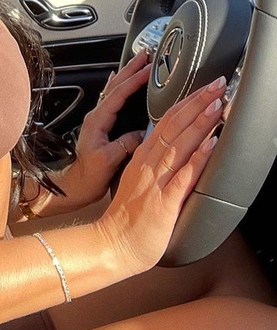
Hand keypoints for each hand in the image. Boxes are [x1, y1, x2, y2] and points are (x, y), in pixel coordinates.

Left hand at [34, 51, 149, 216]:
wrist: (75, 185)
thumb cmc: (88, 176)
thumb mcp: (108, 161)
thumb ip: (124, 144)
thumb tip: (142, 133)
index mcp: (97, 120)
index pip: (118, 93)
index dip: (134, 80)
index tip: (148, 69)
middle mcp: (97, 116)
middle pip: (115, 85)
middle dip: (131, 68)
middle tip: (145, 55)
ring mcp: (98, 119)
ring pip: (115, 90)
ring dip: (128, 75)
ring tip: (140, 63)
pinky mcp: (102, 125)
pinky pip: (113, 99)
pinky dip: (121, 86)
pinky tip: (123, 81)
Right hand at [95, 75, 223, 276]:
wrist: (113, 244)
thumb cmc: (128, 218)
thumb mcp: (140, 181)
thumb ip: (155, 164)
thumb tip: (174, 151)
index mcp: (143, 157)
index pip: (166, 121)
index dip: (186, 102)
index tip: (203, 89)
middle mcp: (148, 163)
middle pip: (174, 125)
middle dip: (197, 102)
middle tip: (216, 85)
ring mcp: (155, 180)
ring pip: (180, 143)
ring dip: (200, 122)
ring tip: (217, 105)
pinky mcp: (164, 201)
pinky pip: (183, 174)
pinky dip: (197, 157)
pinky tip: (210, 144)